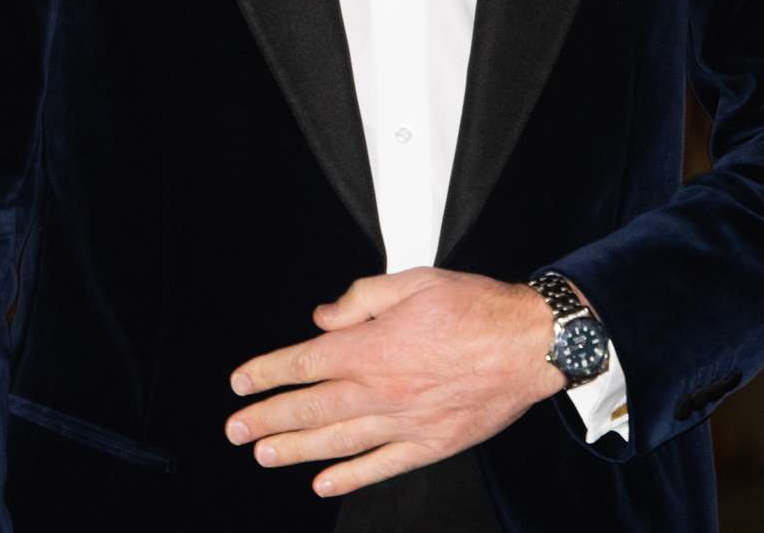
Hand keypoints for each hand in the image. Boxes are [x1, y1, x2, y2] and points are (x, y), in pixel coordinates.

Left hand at [223, 267, 563, 496]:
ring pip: (337, 441)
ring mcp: (405, 422)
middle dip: (267, 418)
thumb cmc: (475, 307)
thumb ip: (362, 296)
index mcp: (373, 346)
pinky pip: (381, 466)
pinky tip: (323, 482)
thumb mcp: (413, 281)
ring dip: (295, 449)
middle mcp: (382, 389)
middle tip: (236, 430)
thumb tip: (323, 315)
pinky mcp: (430, 444)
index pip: (305, 361)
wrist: (527, 343)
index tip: (241, 383)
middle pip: (311, 407)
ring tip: (264, 454)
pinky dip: (349, 477)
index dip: (268, 373)